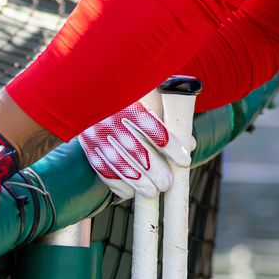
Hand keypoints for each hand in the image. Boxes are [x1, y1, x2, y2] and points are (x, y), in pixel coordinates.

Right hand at [78, 98, 192, 198]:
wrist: (89, 86)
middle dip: (155, 170)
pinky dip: (115, 182)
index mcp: (128, 99)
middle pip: (136, 148)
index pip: (152, 125)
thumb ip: (171, 118)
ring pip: (118, 161)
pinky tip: (128, 192)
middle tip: (168, 184)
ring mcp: (96, 130)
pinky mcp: (88, 142)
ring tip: (152, 192)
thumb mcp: (150, 94)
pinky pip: (100, 166)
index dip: (171, 146)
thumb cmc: (130, 91)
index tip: (184, 160)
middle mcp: (111, 115)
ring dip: (137, 181)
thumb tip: (190, 143)